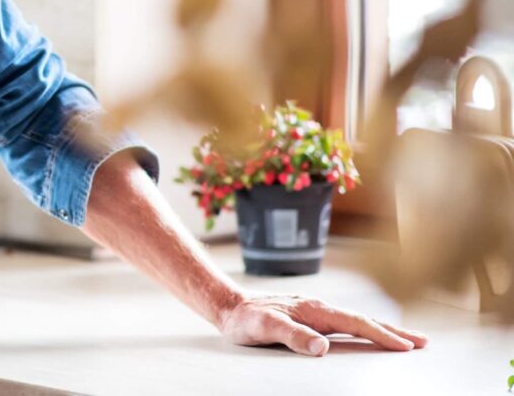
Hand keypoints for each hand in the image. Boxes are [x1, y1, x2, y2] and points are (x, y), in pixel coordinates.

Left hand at [218, 294, 428, 356]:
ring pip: (357, 321)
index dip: (381, 335)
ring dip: (383, 330)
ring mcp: (317, 313)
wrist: (230, 308)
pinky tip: (372, 336)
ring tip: (407, 340)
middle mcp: (319, 308)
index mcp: (314, 310)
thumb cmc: (246, 320)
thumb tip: (322, 347)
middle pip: (363, 319)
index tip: (406, 347)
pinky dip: (365, 330)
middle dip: (394, 331)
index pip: (355, 323)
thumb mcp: (265, 329)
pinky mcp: (312, 319)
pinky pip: (346, 325)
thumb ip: (293, 336)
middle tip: (423, 342)